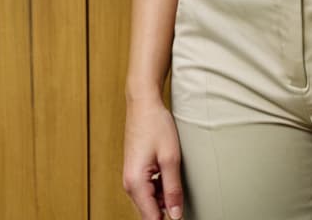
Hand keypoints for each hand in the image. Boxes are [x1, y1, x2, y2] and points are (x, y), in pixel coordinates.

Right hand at [123, 97, 183, 219]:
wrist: (143, 103)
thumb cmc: (155, 125)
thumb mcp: (170, 157)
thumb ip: (173, 189)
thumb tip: (176, 215)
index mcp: (136, 183)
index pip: (151, 219)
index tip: (182, 216)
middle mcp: (129, 184)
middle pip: (149, 212)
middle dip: (166, 209)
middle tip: (181, 197)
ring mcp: (131, 178)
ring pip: (150, 202)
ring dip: (165, 198)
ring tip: (176, 178)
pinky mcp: (135, 172)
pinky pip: (148, 190)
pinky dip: (160, 188)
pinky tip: (170, 173)